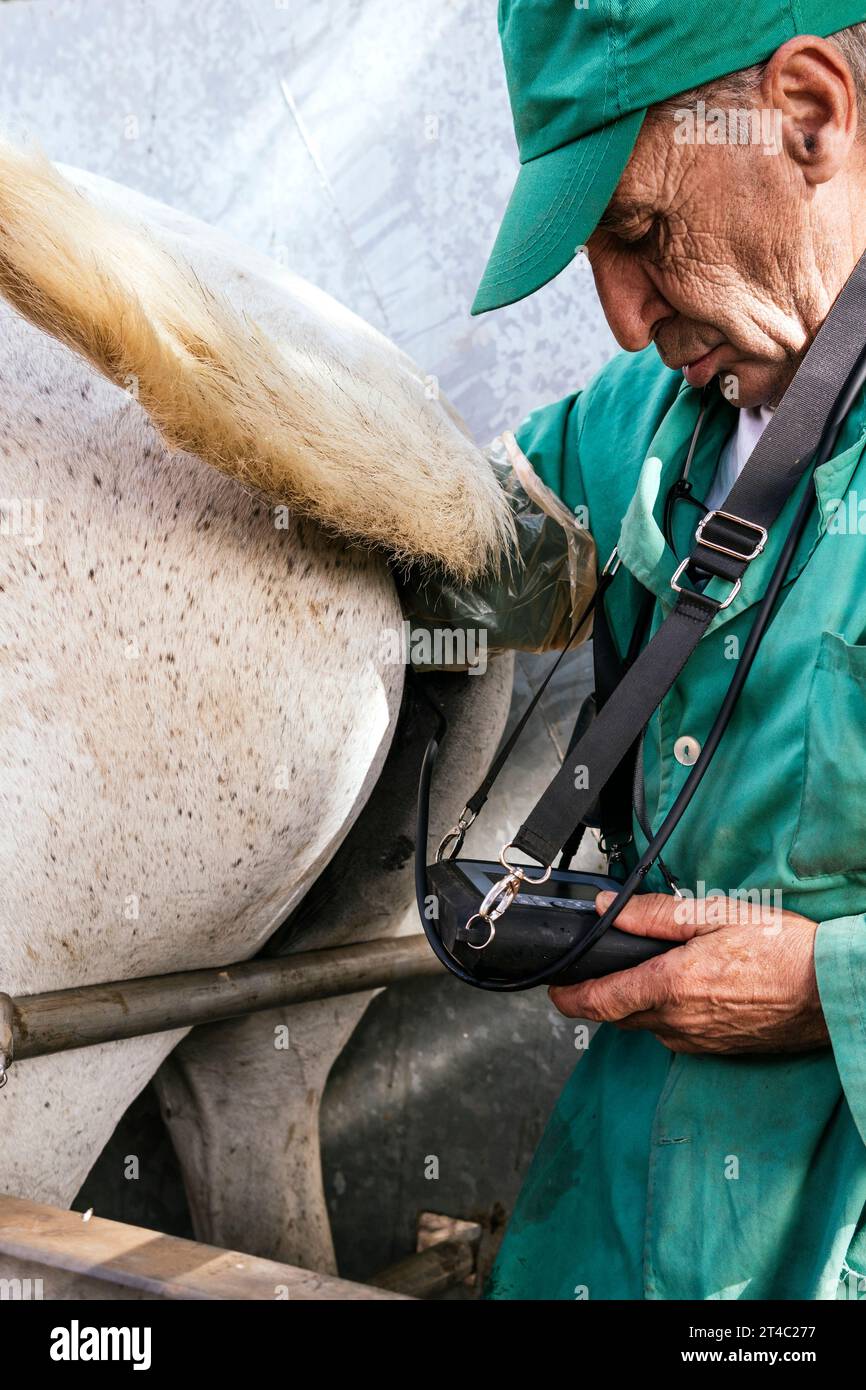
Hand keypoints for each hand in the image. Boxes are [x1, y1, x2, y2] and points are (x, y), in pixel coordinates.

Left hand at [548, 890, 829, 1054]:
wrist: (830, 991)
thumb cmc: (783, 949)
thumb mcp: (715, 914)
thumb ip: (654, 914)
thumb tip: (608, 910)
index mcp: (671, 986)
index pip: (599, 1002)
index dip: (568, 998)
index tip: (554, 989)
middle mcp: (679, 1022)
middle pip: (618, 1016)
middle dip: (602, 996)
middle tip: (602, 968)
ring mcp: (699, 1042)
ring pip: (647, 1025)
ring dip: (638, 1003)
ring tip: (653, 970)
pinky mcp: (717, 1050)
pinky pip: (676, 1034)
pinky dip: (668, 1014)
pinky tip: (689, 990)